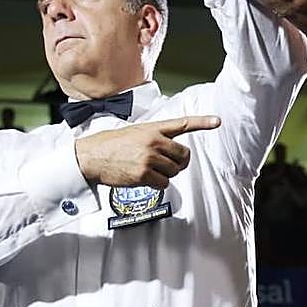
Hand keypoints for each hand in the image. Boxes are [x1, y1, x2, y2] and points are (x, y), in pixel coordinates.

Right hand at [74, 115, 220, 188]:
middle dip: (178, 163)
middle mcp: (153, 141)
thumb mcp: (134, 132)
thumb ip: (154, 137)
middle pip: (183, 156)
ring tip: (148, 169)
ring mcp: (149, 158)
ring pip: (174, 171)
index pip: (182, 123)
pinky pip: (163, 183)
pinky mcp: (144, 174)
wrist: (90, 156)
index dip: (202, 122)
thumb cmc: (110, 145)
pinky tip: (143, 178)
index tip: (217, 121)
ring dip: (165, 174)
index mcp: (152, 128)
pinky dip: (157, 184)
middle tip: (165, 164)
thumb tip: (170, 152)